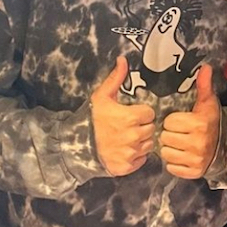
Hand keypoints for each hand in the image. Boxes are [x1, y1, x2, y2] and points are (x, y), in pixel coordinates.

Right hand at [91, 57, 155, 175]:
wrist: (76, 146)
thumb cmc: (91, 119)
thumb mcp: (102, 97)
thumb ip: (116, 78)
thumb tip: (123, 59)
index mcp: (131, 117)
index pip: (150, 114)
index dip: (142, 113)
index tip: (132, 115)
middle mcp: (134, 136)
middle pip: (151, 129)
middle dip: (142, 127)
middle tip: (128, 127)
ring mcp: (131, 153)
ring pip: (149, 145)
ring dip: (141, 142)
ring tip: (126, 139)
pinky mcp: (128, 166)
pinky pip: (142, 160)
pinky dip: (136, 156)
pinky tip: (125, 150)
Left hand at [161, 65, 220, 179]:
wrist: (223, 147)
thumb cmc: (209, 122)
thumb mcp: (207, 103)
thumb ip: (203, 85)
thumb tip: (205, 66)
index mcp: (199, 124)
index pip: (169, 122)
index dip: (173, 121)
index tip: (182, 122)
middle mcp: (198, 142)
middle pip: (165, 138)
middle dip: (170, 135)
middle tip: (180, 133)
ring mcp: (196, 159)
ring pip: (166, 153)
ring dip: (170, 149)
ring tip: (180, 144)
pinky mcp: (193, 171)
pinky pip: (171, 167)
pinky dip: (174, 162)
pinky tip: (183, 155)